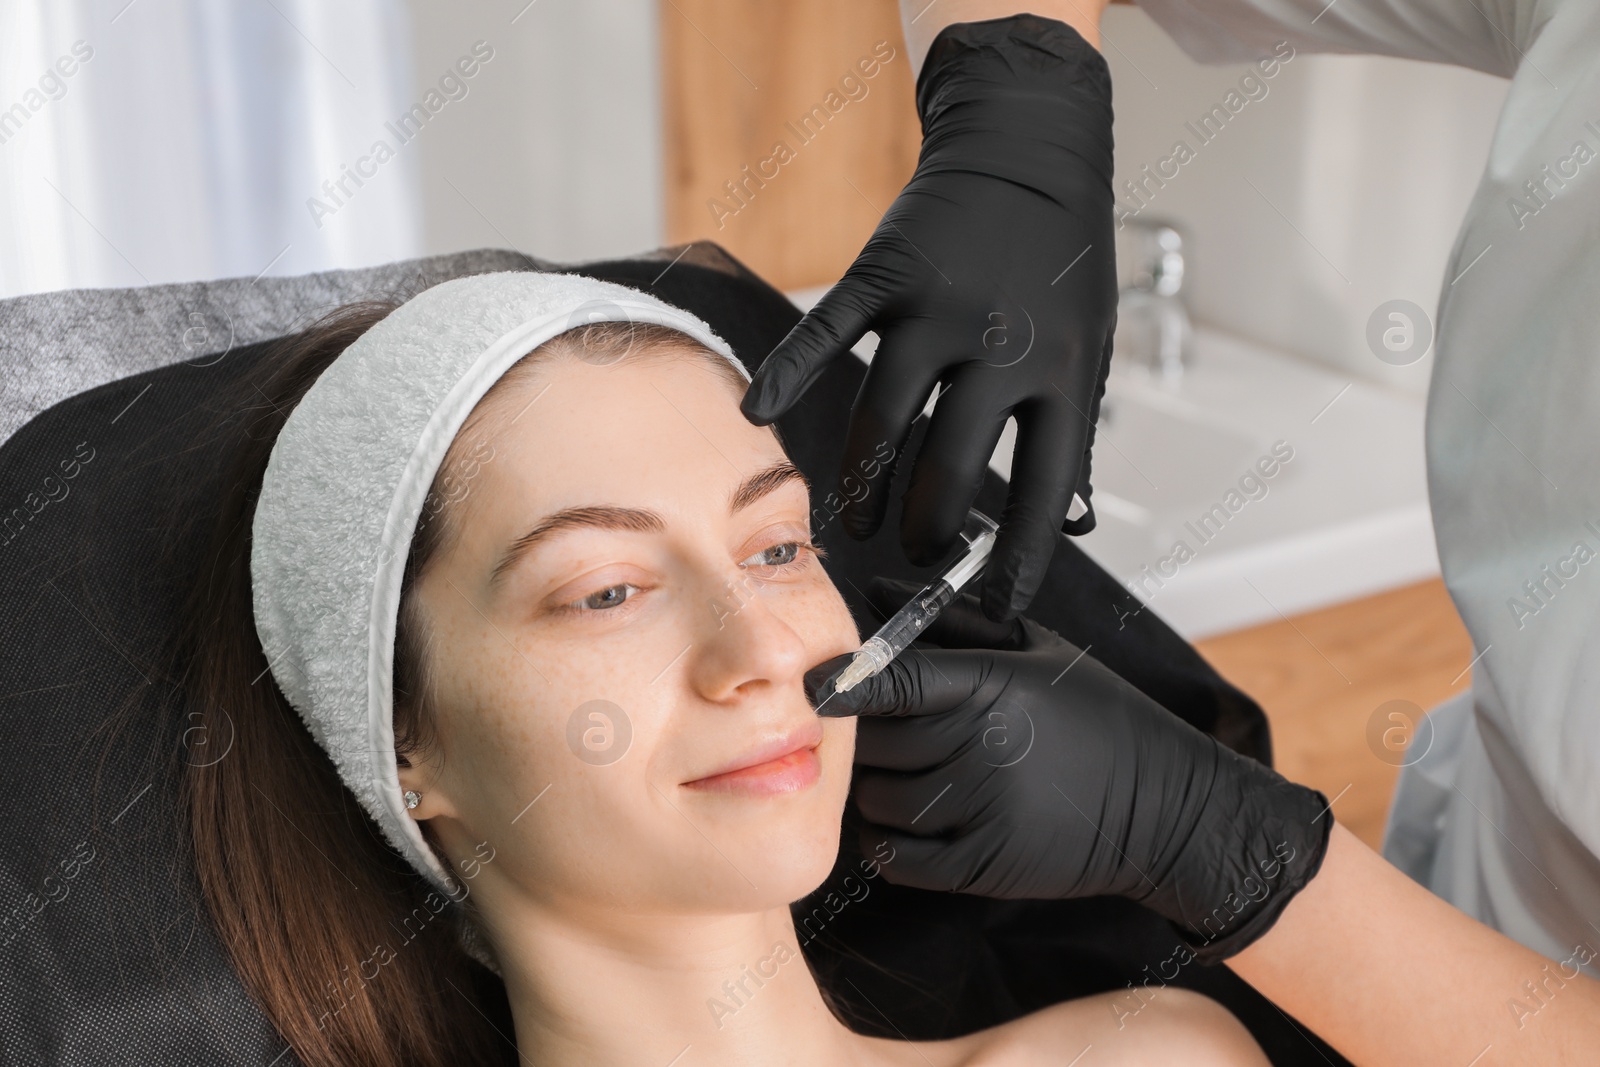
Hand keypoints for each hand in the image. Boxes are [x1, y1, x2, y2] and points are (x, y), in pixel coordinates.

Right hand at [742, 15, 1118, 620]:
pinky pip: (827, 336)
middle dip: (928, 530)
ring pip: (883, 422)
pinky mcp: (884, 275)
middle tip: (917, 552)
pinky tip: (757, 414)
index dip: (1021, 556)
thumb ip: (1074, 430)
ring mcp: (937, 310)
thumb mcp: (1090, 345)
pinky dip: (786, 375)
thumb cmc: (1062, 257)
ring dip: (862, 485)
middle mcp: (1001, 348)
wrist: (1030, 146)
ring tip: (853, 524)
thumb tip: (1072, 521)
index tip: (1004, 605)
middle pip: (949, 468)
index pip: (1044, 487)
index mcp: (1063, 372)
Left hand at [805, 578, 1333, 962]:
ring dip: (877, 790)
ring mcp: (983, 809)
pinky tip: (909, 821)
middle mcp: (983, 744)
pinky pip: (897, 857)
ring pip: (878, 800)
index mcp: (993, 684)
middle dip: (863, 739)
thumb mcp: (1037, 649)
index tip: (811, 686)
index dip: (841, 682)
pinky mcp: (984, 865)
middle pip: (873, 743)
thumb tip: (874, 591)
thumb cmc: (1097, 719)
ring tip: (906, 776)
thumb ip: (951, 621)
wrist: (1166, 806)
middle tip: (879, 736)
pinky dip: (887, 842)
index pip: (892, 680)